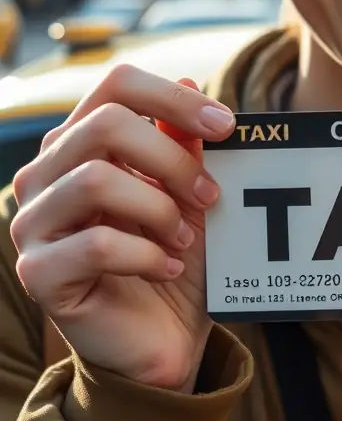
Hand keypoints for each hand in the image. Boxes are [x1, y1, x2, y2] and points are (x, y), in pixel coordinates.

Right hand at [10, 65, 235, 391]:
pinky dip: (146, 255)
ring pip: (95, 180)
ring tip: (185, 240)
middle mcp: (45, 175)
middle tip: (210, 197)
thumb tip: (192, 81)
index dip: (172, 96)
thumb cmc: (174, 259)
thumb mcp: (189, 195)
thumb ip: (183, 143)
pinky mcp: (39, 273)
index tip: (227, 125)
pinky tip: (167, 269)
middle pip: (104, 125)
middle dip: (171, 158)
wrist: (162, 339)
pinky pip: (95, 244)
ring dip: (158, 209)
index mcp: (80, 144)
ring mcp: (34, 224)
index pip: (114, 86)